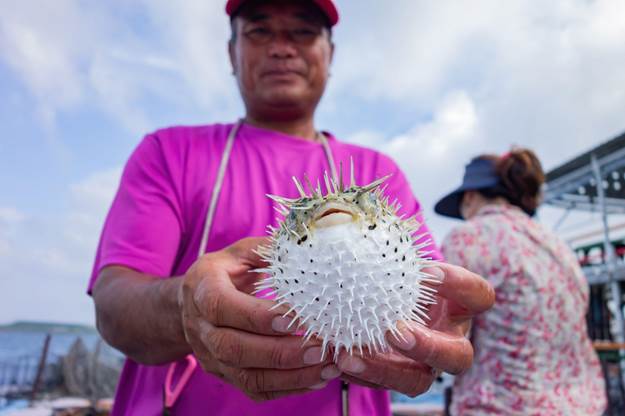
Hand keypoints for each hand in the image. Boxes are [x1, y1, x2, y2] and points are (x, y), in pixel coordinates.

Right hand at [178, 237, 340, 400]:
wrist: (192, 303)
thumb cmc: (225, 272)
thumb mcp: (240, 253)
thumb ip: (268, 250)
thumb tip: (308, 244)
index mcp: (202, 289)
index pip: (223, 307)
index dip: (257, 316)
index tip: (294, 318)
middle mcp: (201, 327)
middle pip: (235, 348)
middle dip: (281, 353)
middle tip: (320, 348)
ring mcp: (211, 356)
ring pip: (247, 376)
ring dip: (291, 376)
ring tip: (328, 367)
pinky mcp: (225, 375)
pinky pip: (255, 389)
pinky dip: (288, 388)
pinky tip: (317, 379)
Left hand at [336, 263, 494, 395]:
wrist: (384, 300)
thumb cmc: (397, 275)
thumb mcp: (400, 263)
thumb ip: (388, 253)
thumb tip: (345, 222)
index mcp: (458, 307)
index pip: (479, 296)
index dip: (460, 285)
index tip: (427, 271)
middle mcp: (449, 340)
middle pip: (458, 356)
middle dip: (428, 346)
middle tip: (394, 331)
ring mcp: (424, 366)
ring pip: (418, 382)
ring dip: (383, 369)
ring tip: (347, 356)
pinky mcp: (397, 379)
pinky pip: (382, 385)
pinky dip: (358, 373)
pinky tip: (335, 359)